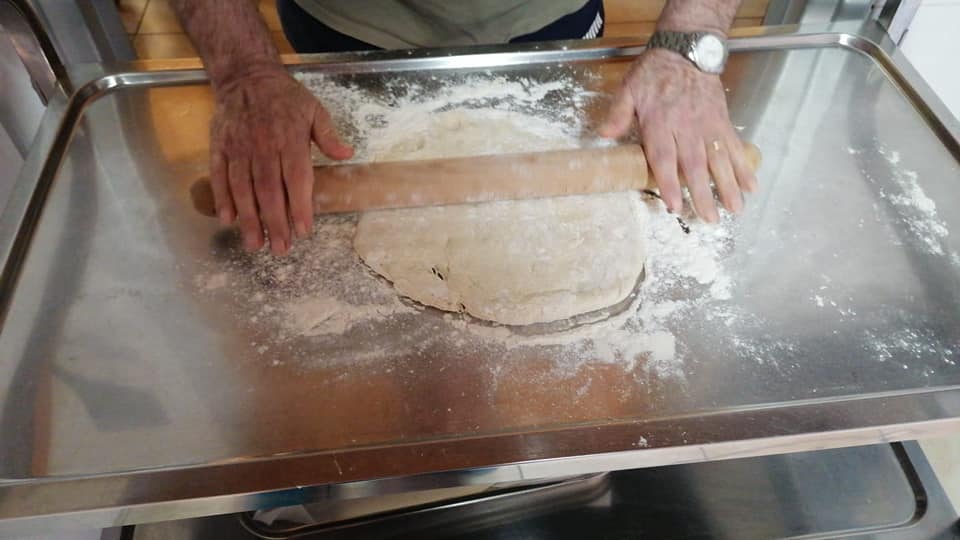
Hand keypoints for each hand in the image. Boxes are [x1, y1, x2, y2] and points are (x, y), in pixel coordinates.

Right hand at [210, 66, 352, 253]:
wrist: (246, 75)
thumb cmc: (285, 97)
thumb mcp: (313, 109)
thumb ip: (328, 135)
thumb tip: (346, 154)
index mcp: (290, 139)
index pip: (297, 178)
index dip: (300, 206)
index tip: (304, 230)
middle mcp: (263, 146)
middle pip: (269, 190)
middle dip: (275, 222)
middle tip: (281, 249)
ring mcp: (238, 148)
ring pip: (243, 188)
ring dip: (248, 218)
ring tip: (255, 244)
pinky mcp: (219, 147)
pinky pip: (219, 176)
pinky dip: (223, 198)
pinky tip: (228, 220)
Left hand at [600, 49, 756, 221]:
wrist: (686, 51)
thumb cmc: (654, 74)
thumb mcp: (628, 89)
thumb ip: (618, 114)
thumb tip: (603, 135)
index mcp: (660, 123)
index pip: (665, 159)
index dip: (670, 184)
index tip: (675, 206)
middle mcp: (687, 128)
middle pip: (696, 166)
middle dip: (704, 195)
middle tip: (710, 220)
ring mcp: (708, 126)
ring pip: (720, 160)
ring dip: (729, 186)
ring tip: (735, 210)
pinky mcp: (722, 122)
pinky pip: (735, 146)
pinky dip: (744, 166)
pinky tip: (752, 185)